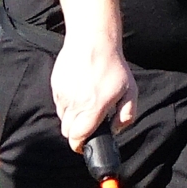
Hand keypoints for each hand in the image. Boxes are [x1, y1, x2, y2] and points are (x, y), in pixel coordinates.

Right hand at [50, 34, 138, 150]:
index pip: (77, 137)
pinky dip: (67, 105)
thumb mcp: (130, 91)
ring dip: (72, 119)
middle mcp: (75, 104)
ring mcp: (62, 95)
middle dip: (77, 134)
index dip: (80, 145)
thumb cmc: (113, 66)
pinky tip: (79, 93)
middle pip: (67, 132)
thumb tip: (117, 130)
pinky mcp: (55, 86)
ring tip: (87, 106)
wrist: (92, 42)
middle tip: (89, 127)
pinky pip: (59, 104)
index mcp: (93, 108)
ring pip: (62, 118)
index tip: (86, 146)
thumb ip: (127, 115)